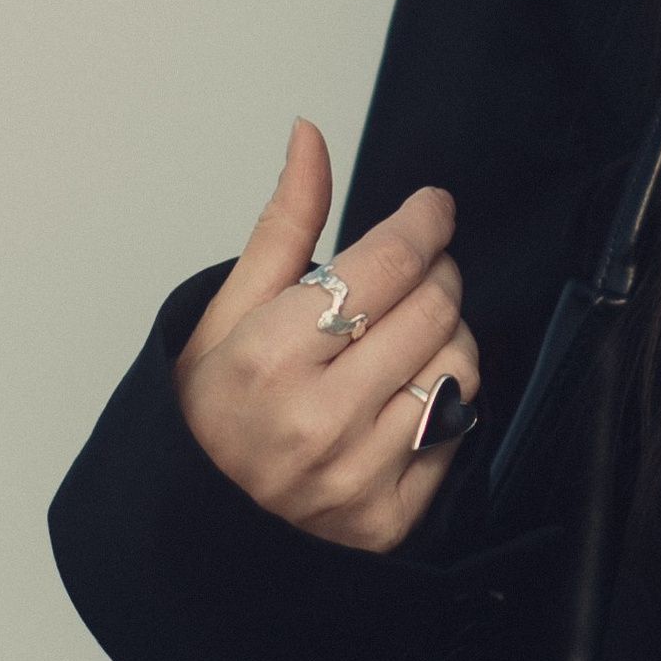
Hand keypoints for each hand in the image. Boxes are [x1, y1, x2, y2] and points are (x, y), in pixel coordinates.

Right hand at [173, 118, 479, 552]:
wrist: (198, 522)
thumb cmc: (211, 409)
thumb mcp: (227, 311)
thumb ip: (284, 224)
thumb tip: (310, 138)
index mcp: (266, 359)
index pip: (388, 263)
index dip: (423, 223)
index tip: (432, 208)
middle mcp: (314, 421)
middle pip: (434, 306)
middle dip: (435, 274)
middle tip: (413, 274)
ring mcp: (355, 475)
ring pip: (461, 364)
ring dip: (446, 337)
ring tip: (400, 340)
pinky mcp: (389, 518)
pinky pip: (460, 429)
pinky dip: (444, 403)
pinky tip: (399, 399)